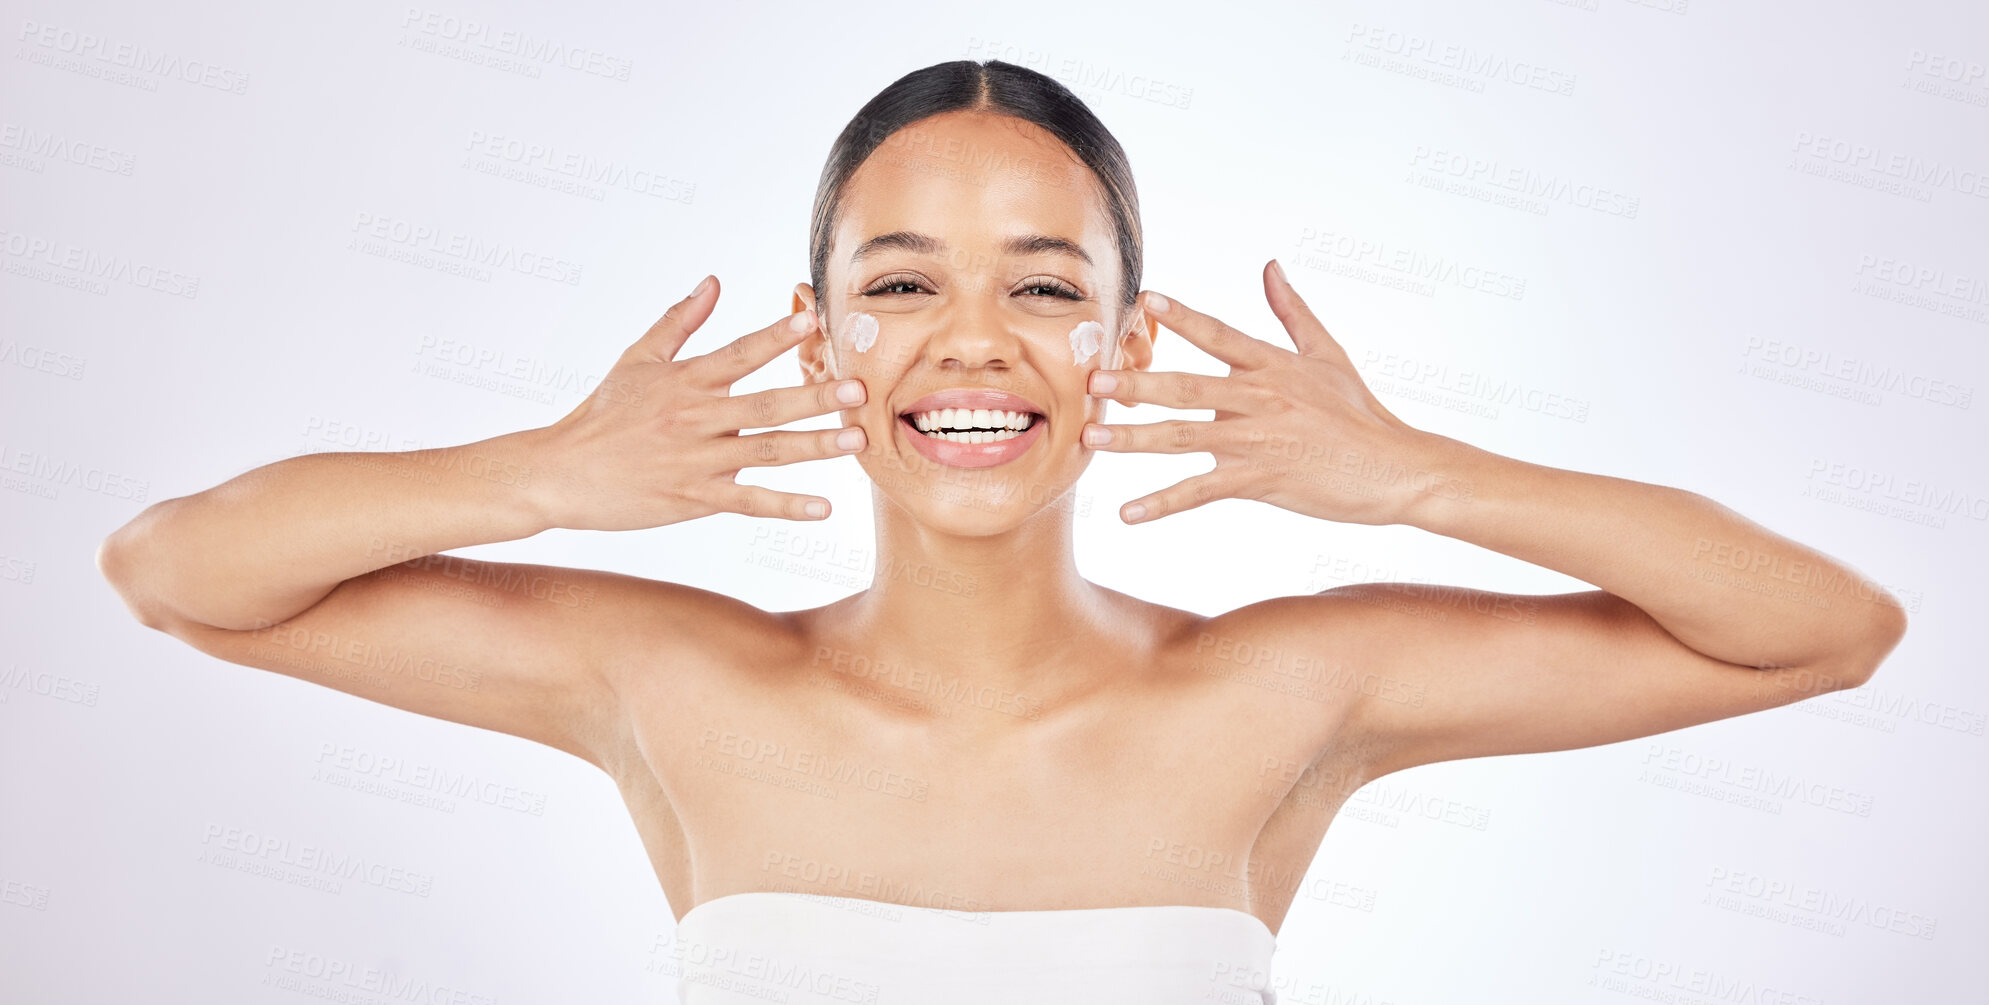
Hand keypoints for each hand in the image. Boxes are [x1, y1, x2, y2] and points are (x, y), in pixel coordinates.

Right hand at [527, 276, 868, 530]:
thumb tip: (712, 280)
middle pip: (765, 405)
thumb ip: (680, 320)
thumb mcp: (637, 358)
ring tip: (855, 440)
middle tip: (857, 390)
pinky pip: (747, 501)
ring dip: (814, 447)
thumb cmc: (602, 413)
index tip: (813, 323)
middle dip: (813, 397)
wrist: (561, 470)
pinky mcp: (693, 497)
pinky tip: (823, 507)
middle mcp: (695, 417)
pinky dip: (785, 505)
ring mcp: (696, 460)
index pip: (739, 353)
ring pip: (765, 452)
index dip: (776, 338)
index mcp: (685, 380)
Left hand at [1082, 260, 1448, 526]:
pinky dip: (1163, 503)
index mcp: (1273, 364)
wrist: (1396, 468)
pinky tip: (1128, 513)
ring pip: (1184, 437)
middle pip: (1187, 386)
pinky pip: (1202, 490)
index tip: (1146, 301)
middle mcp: (1260, 397)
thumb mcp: (1328, 353)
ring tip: (1092, 438)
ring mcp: (1259, 439)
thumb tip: (1270, 266)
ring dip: (1134, 439)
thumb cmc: (1361, 412)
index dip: (1183, 317)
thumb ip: (1292, 310)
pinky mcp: (1261, 478)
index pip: (1220, 334)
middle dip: (1137, 383)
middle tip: (1093, 381)